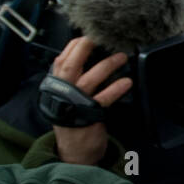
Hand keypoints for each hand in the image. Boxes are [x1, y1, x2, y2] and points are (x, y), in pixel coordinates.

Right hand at [49, 36, 133, 165]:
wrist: (73, 150)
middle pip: (71, 64)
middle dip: (85, 47)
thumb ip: (72, 76)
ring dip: (107, 65)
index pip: (62, 59)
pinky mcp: (88, 115)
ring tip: (122, 57)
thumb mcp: (66, 95)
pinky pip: (103, 98)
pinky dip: (115, 89)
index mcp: (56, 84)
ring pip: (89, 78)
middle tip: (100, 36)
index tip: (90, 33)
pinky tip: (126, 82)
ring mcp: (74, 103)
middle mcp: (62, 91)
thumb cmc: (73, 118)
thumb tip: (84, 53)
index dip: (76, 44)